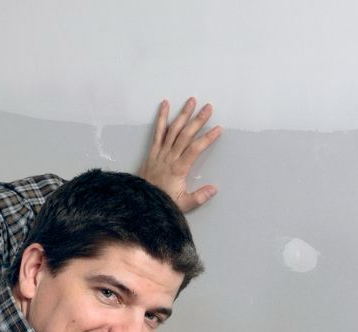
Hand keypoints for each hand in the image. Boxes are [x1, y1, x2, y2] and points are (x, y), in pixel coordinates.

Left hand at [137, 98, 221, 212]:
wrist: (140, 203)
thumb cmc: (162, 203)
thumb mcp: (183, 205)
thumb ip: (199, 197)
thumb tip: (214, 189)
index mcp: (178, 169)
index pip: (195, 149)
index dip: (207, 138)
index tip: (218, 129)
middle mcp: (169, 157)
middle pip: (185, 134)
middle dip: (198, 120)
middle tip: (208, 108)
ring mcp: (160, 152)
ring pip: (173, 130)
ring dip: (183, 114)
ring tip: (191, 101)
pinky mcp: (153, 151)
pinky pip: (158, 132)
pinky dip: (161, 118)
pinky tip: (165, 105)